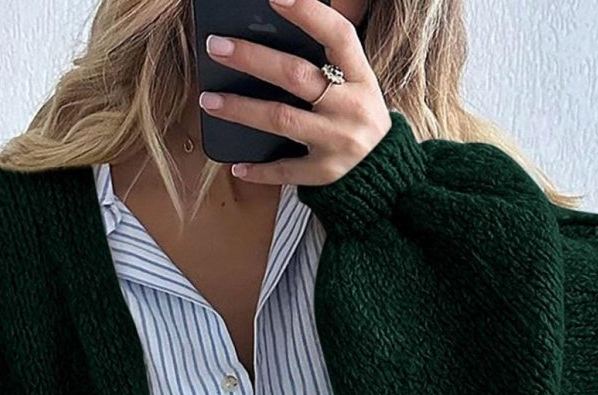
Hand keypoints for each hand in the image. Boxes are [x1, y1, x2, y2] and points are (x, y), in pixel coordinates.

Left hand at [199, 0, 391, 186]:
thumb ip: (325, 66)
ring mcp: (337, 142)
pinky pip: (284, 170)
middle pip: (296, 76)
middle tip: (216, 46)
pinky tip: (235, 164)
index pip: (339, 37)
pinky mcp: (325, 174)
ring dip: (241, 109)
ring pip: (281, 119)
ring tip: (209, 99)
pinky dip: (258, 169)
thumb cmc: (359, 119)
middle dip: (252, 59)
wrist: (388, 175)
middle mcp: (351, 108)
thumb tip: (268, 39)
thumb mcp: (355, 86)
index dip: (309, 13)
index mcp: (361, 78)